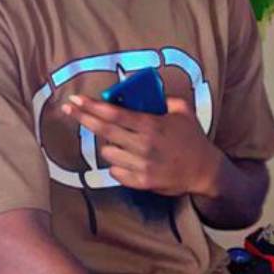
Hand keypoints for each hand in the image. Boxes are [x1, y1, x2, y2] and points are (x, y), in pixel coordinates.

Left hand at [62, 94, 218, 196]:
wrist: (205, 171)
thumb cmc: (193, 139)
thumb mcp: (183, 111)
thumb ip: (166, 99)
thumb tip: (149, 91)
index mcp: (151, 125)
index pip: (115, 114)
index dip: (92, 106)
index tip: (76, 99)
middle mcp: (144, 145)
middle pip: (104, 131)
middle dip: (83, 118)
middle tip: (69, 109)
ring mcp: (141, 166)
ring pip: (108, 154)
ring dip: (108, 145)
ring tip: (119, 142)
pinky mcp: (141, 182)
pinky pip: (115, 173)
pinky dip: (116, 166)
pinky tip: (126, 160)